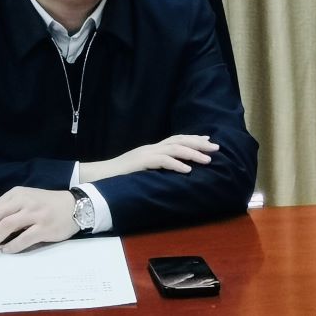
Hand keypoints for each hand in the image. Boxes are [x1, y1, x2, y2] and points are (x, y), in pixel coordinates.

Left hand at [0, 187, 75, 253]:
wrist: (74, 206)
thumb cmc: (47, 204)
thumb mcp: (27, 198)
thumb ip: (11, 209)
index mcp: (17, 194)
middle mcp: (24, 201)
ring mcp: (35, 214)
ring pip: (7, 226)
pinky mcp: (44, 227)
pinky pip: (23, 238)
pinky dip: (12, 246)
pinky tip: (7, 251)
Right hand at [82, 135, 217, 181]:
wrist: (99, 176)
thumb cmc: (120, 177)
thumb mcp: (142, 170)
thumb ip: (155, 168)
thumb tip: (171, 173)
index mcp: (151, 149)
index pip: (176, 139)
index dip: (192, 139)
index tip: (208, 140)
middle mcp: (151, 148)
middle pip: (179, 140)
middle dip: (199, 143)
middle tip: (216, 147)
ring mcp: (146, 154)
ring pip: (174, 149)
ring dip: (193, 154)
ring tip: (208, 160)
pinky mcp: (141, 162)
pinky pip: (162, 161)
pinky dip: (176, 164)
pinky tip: (188, 170)